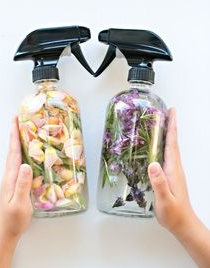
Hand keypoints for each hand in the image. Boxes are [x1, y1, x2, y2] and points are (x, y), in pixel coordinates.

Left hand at [0, 117, 32, 267]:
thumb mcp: (20, 203)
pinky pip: (20, 163)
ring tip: (26, 131)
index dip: (14, 136)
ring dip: (19, 142)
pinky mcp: (16, 183)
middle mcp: (10, 175)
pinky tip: (29, 153)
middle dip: (16, 134)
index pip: (13, 152)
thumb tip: (27, 165)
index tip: (15, 121)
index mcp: (11, 177)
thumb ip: (23, 185)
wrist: (6, 231)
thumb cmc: (13, 219)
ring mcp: (12, 178)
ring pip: (16, 155)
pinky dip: (23, 153)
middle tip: (21, 120)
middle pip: (13, 150)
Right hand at [148, 108, 193, 233]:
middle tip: (164, 112)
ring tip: (160, 123)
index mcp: (173, 169)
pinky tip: (156, 146)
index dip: (172, 127)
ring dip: (167, 134)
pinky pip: (166, 155)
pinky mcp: (170, 175)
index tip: (171, 112)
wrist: (183, 223)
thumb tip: (153, 164)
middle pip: (172, 141)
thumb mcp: (165, 199)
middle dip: (170, 125)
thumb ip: (159, 182)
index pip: (172, 143)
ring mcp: (173, 171)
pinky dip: (163, 145)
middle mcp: (175, 167)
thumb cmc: (174, 213)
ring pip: (170, 147)